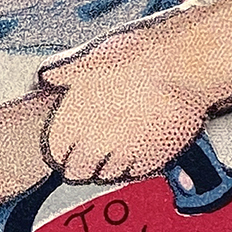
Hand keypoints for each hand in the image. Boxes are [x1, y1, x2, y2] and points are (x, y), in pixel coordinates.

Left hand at [39, 27, 212, 183]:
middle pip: (80, 171)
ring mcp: (128, 155)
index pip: (56, 152)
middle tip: (85, 154)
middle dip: (81, 164)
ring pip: (110, 174)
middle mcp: (98, 145)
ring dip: (108, 166)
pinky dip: (137, 164)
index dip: (61, 147)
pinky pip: (140, 171)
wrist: (182, 64)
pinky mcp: (158, 157)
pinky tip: (139, 149)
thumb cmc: (137, 57)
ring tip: (112, 151)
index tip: (65, 142)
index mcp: (74, 122)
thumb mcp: (88, 56)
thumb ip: (63, 71)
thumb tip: (49, 74)